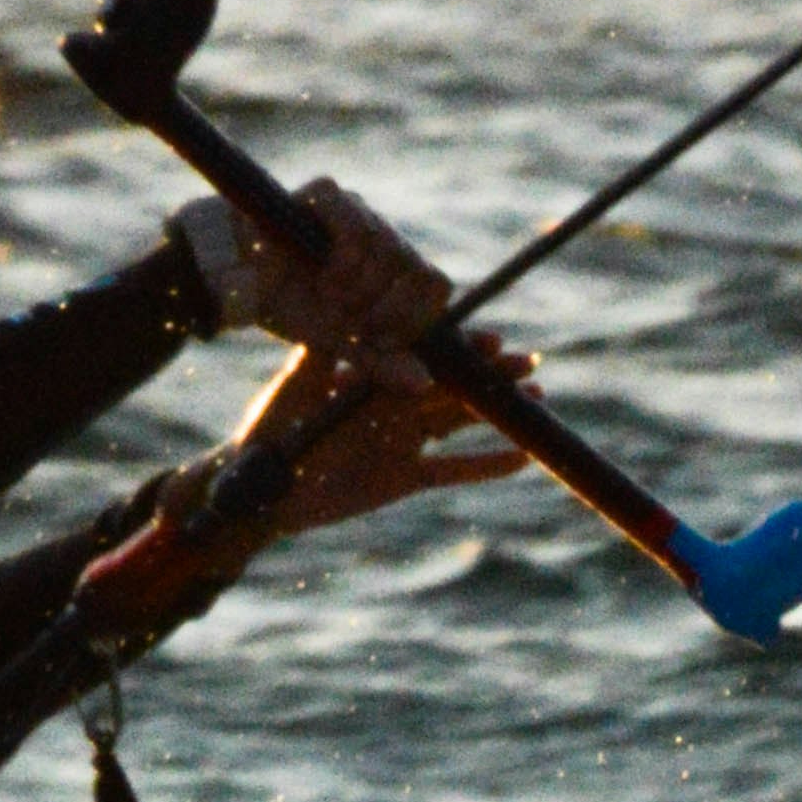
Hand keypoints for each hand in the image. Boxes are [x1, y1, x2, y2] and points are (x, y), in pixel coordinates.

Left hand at [230, 332, 530, 541]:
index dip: (459, 349)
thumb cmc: (271, 431)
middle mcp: (396, 403)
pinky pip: (453, 470)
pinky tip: (521, 456)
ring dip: (497, 412)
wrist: (264, 489)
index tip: (490, 338)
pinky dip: (485, 464)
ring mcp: (405, 440)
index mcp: (375, 375)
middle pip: (453, 384)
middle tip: (528, 363)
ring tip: (537, 401)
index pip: (426, 355)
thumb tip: (339, 312)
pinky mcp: (406, 476)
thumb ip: (321, 355)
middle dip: (490, 374)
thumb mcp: (295, 387)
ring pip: (460, 421)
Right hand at [234, 181, 459, 385]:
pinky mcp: (328, 194)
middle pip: (415, 269)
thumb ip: (379, 362)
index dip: (415, 316)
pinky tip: (323, 278)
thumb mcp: (340, 343)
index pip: (435, 285)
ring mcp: (358, 211)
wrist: (237, 281)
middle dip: (383, 308)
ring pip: (388, 248)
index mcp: (394, 268)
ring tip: (329, 297)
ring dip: (359, 287)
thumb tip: (423, 385)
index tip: (381, 337)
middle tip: (350, 320)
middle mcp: (382, 235)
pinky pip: (356, 225)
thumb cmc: (293, 308)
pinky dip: (344, 261)